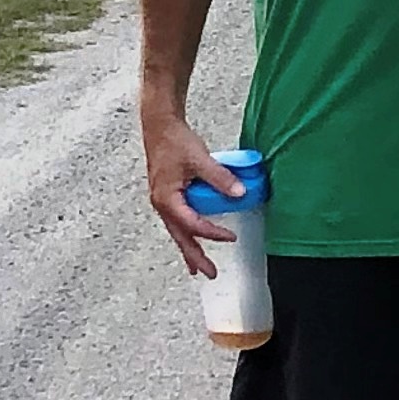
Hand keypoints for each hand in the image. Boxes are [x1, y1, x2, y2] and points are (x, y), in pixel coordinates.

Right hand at [143, 107, 242, 276]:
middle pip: (180, 237)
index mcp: (167, 199)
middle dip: (194, 256)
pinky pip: (176, 221)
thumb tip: (240, 193)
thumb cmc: (175, 141)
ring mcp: (162, 201)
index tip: (230, 237)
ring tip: (197, 267)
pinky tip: (191, 237)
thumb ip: (220, 177)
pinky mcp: (166, 195)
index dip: (212, 233)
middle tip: (210, 273)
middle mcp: (162, 204)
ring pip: (176, 231)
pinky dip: (185, 233)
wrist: (159, 126)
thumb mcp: (199, 159)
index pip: (193, 224)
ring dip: (188, 248)